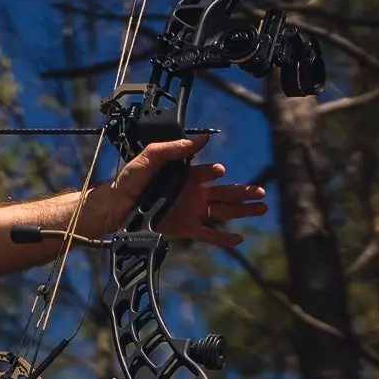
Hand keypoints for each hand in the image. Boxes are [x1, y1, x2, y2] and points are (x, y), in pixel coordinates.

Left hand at [105, 136, 267, 246]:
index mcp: (187, 175)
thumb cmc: (130, 179)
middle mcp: (193, 192)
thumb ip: (175, 148)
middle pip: (226, 192)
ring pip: (224, 211)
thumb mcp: (150, 157)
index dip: (213, 171)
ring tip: (263, 208)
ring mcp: (191, 211)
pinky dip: (223, 238)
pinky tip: (239, 239)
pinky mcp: (185, 228)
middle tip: (262, 191)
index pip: (207, 172)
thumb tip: (201, 139)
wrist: (116, 205)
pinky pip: (208, 234)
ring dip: (243, 211)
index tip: (218, 170)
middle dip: (244, 192)